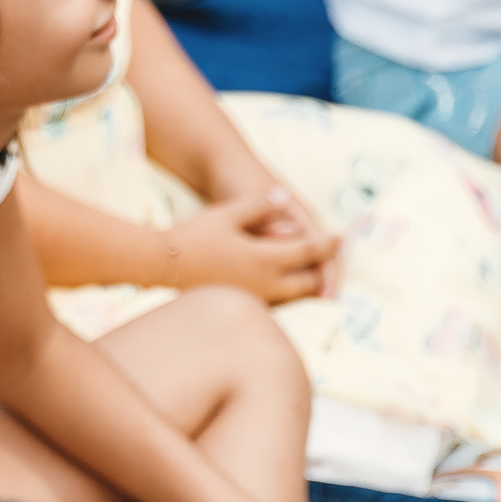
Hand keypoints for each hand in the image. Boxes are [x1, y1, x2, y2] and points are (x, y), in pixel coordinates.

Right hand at [166, 192, 338, 302]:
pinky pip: (271, 302)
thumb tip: (284, 198)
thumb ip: (261, 206)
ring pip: (290, 297)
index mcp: (266, 258)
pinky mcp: (236, 303)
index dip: (328, 245)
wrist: (158, 264)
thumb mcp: (228, 213)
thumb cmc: (193, 236)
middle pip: (305, 282)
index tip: (342, 239)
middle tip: (333, 269)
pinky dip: (284, 297)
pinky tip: (279, 292)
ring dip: (305, 289)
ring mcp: (251, 297)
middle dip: (322, 276)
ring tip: (314, 284)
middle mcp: (264, 283)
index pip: (308, 251)